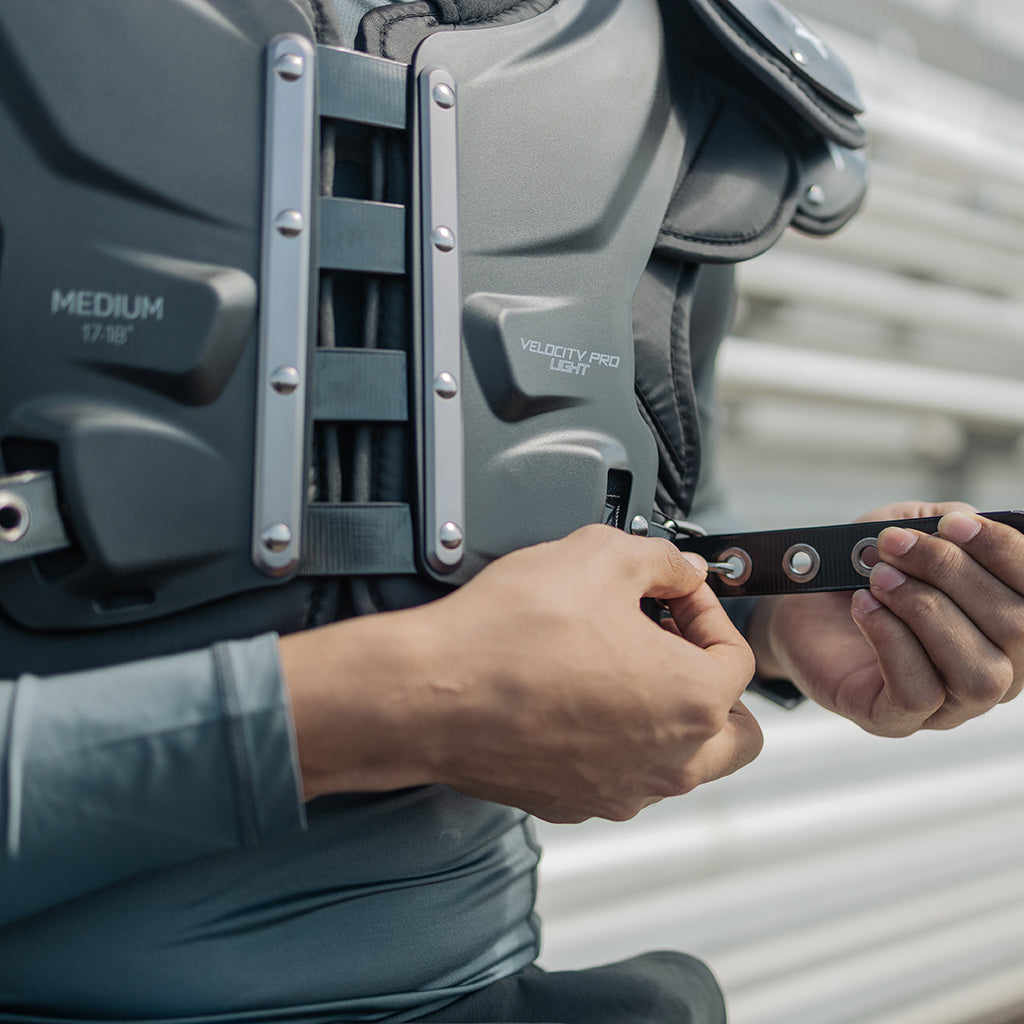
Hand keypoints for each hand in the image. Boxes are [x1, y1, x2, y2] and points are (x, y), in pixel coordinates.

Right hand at [283, 524, 761, 821]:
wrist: (430, 692)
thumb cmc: (508, 636)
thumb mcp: (599, 556)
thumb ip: (661, 560)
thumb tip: (679, 570)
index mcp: (692, 702)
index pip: (735, 655)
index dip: (705, 610)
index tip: (672, 593)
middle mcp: (668, 761)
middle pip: (733, 731)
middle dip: (709, 679)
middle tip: (669, 641)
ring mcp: (621, 790)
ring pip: (681, 761)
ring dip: (666, 714)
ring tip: (618, 665)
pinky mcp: (575, 802)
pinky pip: (622, 774)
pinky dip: (616, 740)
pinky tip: (576, 695)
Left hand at [751, 501, 1023, 735]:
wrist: (796, 608)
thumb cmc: (855, 572)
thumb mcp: (900, 531)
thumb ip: (941, 523)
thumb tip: (969, 521)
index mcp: (1005, 624)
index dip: (1007, 555)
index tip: (954, 524)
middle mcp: (994, 671)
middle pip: (1015, 630)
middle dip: (952, 574)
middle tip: (895, 546)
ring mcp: (948, 705)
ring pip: (979, 673)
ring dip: (926, 611)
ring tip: (878, 578)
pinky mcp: (894, 719)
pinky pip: (918, 692)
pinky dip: (891, 640)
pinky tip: (863, 607)